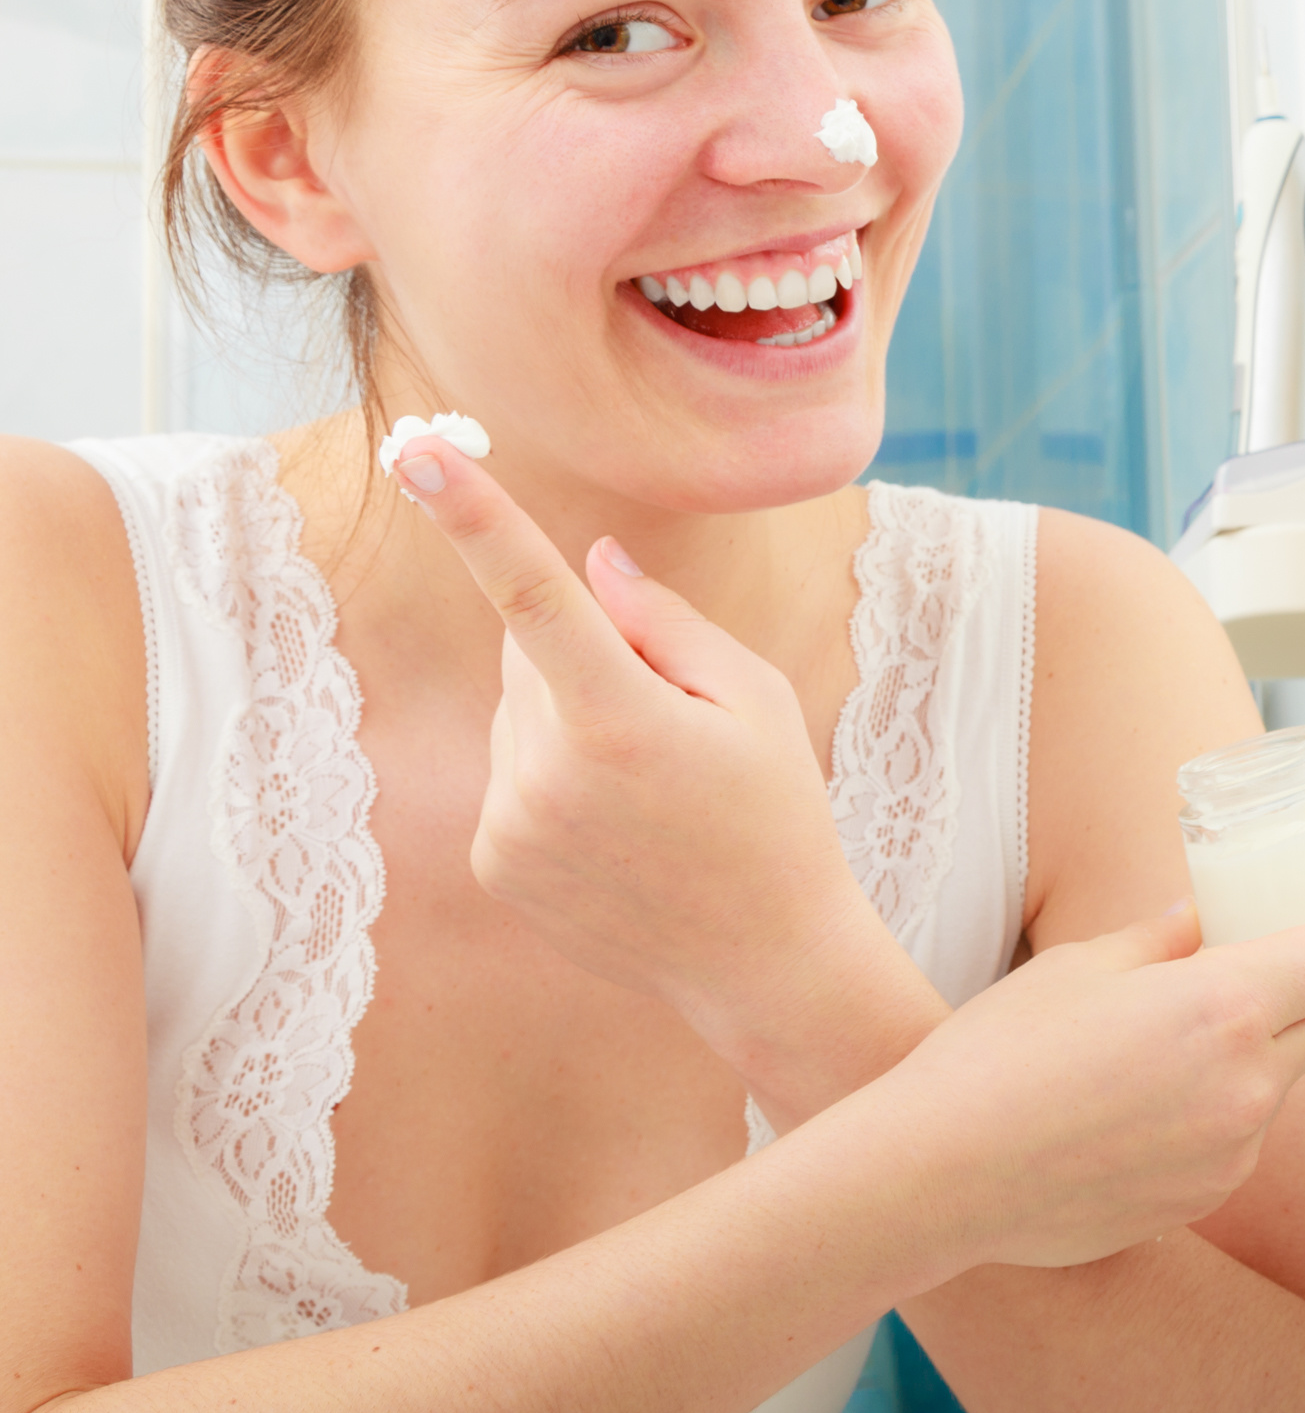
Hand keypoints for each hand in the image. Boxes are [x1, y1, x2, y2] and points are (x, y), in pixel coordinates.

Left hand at [392, 436, 909, 1061]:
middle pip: (532, 650)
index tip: (418, 452)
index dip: (474, 517)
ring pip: (516, 711)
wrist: (762, 960)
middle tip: (675, 720)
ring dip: (568, 719)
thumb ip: (667, 622)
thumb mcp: (760, 700)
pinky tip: (618, 827)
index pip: (534, 597)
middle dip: (589, 653)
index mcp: (621, 721)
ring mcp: (509, 824)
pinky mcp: (492, 861)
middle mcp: (545, 773)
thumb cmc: (778, 816)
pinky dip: (553, 775)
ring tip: (651, 788)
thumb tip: (591, 561)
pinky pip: (508, 771)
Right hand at [860, 894, 1304, 1272]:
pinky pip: (1239, 1137)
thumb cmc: (995, 1061)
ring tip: (1168, 1040)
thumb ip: (1161, 938)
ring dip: (1259, 1050)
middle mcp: (1246, 1084)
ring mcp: (1231, 1152)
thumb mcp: (1081, 969)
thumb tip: (1200, 921)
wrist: (938, 1177)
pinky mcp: (1204, 1199)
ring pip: (1279, 1082)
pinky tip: (1143, 1102)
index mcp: (1222, 1007)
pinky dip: (1219, 1107)